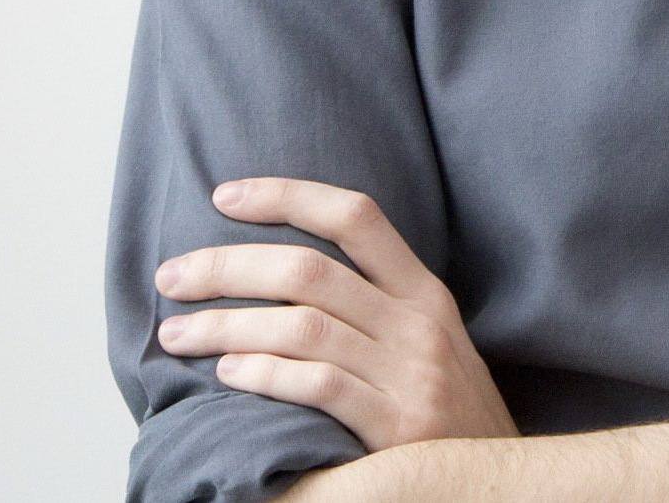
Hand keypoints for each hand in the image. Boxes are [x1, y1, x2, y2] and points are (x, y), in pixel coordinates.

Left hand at [154, 176, 518, 451]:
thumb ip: (375, 309)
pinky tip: (228, 373)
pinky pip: (318, 386)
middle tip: (171, 276)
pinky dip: (265, 373)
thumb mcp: (430, 344)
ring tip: (176, 334)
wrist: (497, 483)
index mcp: (423, 293)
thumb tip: (281, 276)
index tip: (223, 195)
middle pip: (308, 270)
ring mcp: (410, 374)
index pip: (355, 217)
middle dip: (227, 266)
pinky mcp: (397, 427)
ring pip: (301, 326)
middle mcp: (417, 324)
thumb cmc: (448, 416)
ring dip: (225, 325)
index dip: (287, 196)